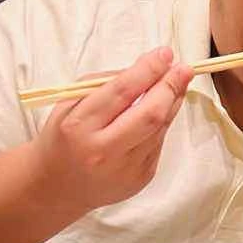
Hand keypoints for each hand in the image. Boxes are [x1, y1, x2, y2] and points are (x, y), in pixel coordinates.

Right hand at [31, 47, 194, 211]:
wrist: (58, 188)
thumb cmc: (63, 137)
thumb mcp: (69, 104)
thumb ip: (103, 84)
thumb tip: (147, 68)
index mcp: (79, 126)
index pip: (121, 92)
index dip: (148, 70)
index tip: (165, 53)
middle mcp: (103, 150)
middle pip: (149, 114)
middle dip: (171, 87)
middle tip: (184, 68)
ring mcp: (125, 169)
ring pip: (159, 128)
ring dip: (172, 102)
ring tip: (177, 83)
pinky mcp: (140, 179)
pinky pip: (158, 143)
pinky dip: (162, 123)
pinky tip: (160, 110)